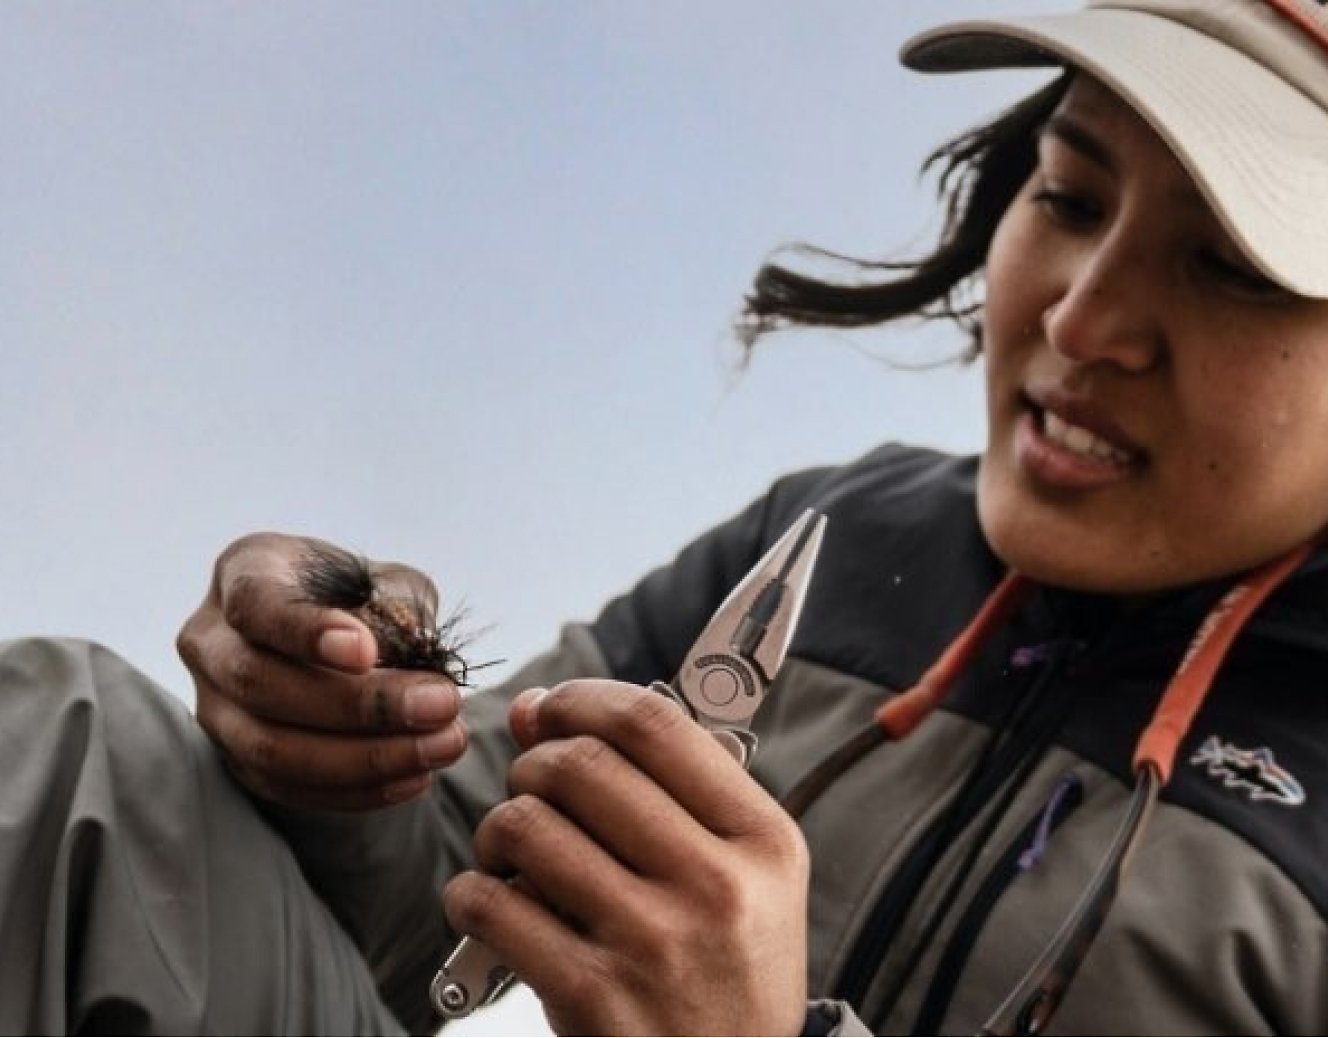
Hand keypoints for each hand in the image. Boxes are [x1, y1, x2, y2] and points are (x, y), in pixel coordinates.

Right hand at [178, 532, 467, 810]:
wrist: (338, 638)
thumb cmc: (362, 598)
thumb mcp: (388, 581)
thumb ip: (400, 609)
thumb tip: (417, 655)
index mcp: (244, 573)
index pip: (258, 603)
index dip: (307, 630)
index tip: (366, 650)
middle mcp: (210, 641)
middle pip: (262, 683)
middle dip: (360, 705)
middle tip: (441, 705)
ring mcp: (214, 707)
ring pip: (270, 748)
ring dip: (365, 757)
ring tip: (441, 746)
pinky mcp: (236, 760)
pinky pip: (287, 788)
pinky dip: (355, 790)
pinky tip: (415, 777)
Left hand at [443, 680, 808, 1035]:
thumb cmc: (727, 968)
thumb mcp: (739, 872)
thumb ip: (656, 784)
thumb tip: (537, 707)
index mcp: (761, 839)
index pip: (654, 725)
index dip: (584, 698)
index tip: (554, 706)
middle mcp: (716, 885)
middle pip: (581, 765)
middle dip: (532, 763)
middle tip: (531, 787)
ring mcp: (654, 944)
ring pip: (527, 826)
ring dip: (497, 826)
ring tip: (511, 850)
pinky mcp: (595, 998)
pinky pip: (494, 907)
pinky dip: (471, 894)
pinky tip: (491, 902)